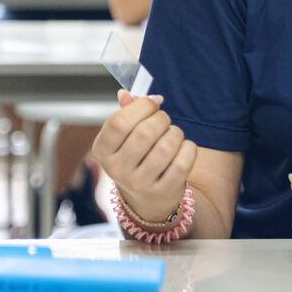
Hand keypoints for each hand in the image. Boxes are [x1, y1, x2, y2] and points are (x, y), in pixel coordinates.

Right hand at [92, 88, 197, 223]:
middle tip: (164, 120)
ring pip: (166, 146)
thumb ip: (125, 112)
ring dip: (175, 133)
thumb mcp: (124, 137)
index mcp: (102, 150)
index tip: (153, 103)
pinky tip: (184, 148)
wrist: (147, 198)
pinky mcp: (162, 191)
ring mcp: (139, 183)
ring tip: (173, 134)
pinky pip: (182, 162)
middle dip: (161, 119)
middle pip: (144, 132)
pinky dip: (188, 148)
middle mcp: (117, 169)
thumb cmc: (136, 157)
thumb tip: (126, 94)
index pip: (119, 122)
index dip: (141, 106)